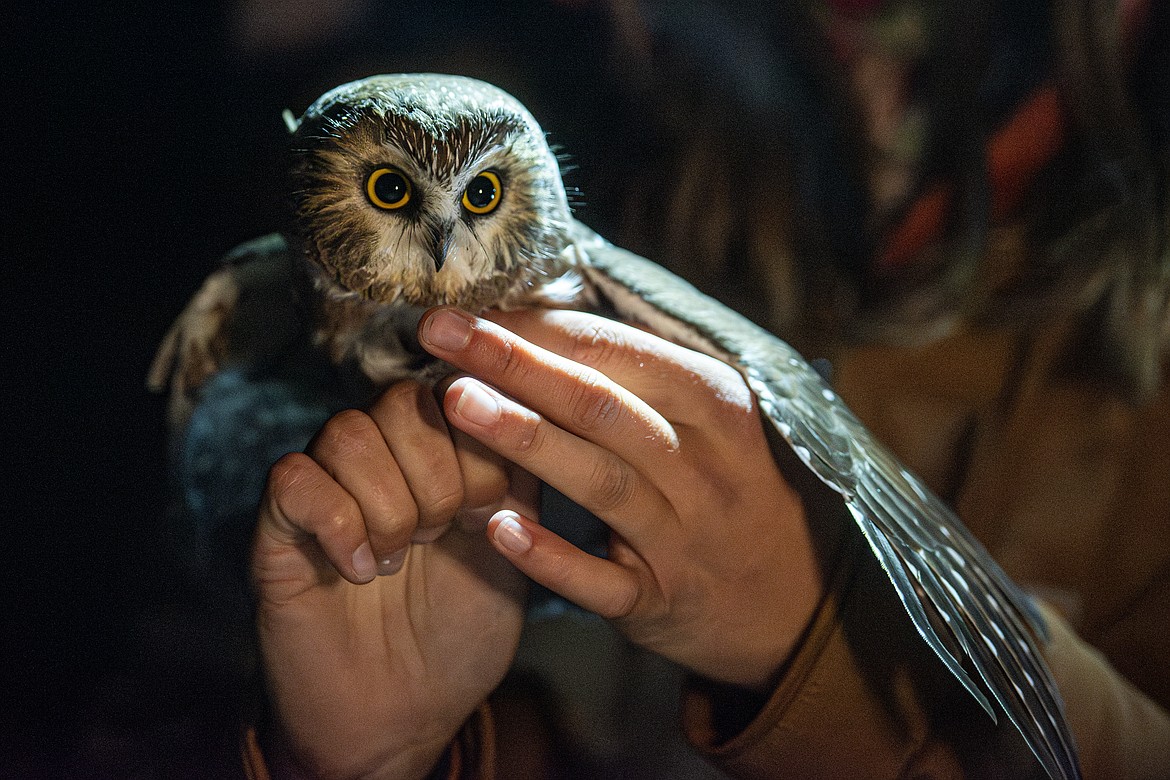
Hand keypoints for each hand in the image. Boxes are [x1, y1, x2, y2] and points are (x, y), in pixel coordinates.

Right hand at [251, 381, 535, 778]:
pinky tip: (361, 572)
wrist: (404, 716)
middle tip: (440, 536)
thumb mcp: (514, 551)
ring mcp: (326, 485)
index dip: (480, 446)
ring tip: (399, 558)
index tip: (488, 511)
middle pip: (401, 401)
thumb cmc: (460, 633)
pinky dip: (337, 524)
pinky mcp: (277, 527)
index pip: (456, 391)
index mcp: (438, 452)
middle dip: (438, 475)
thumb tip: (518, 412)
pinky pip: (293, 479)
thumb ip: (521, 481)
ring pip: (347, 432)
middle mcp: (380, 457)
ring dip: (388, 503)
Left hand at [419, 306, 831, 690]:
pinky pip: (601, 580)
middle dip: (515, 363)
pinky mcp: (662, 601)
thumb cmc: (728, 488)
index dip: (539, 327)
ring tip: (456, 404)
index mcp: (715, 404)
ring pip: (601, 482)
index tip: (471, 308)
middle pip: (601, 404)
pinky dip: (550, 555)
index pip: (617, 351)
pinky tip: (497, 528)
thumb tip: (536, 325)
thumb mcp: (709, 422)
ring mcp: (685, 538)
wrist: (793, 599)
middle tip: (439, 334)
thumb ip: (636, 378)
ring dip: (526, 440)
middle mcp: (705, 466)